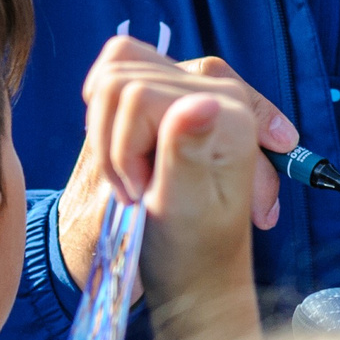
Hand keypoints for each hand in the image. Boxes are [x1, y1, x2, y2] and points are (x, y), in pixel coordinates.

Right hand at [58, 38, 292, 288]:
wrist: (191, 266)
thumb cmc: (193, 247)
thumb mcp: (186, 207)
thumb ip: (186, 151)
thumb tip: (199, 101)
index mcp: (233, 113)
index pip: (140, 96)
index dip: (126, 146)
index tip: (144, 188)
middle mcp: (217, 89)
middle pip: (122, 82)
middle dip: (118, 146)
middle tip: (140, 192)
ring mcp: (190, 86)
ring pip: (112, 76)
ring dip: (110, 136)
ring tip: (135, 180)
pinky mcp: (165, 91)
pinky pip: (115, 73)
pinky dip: (107, 114)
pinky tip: (123, 150)